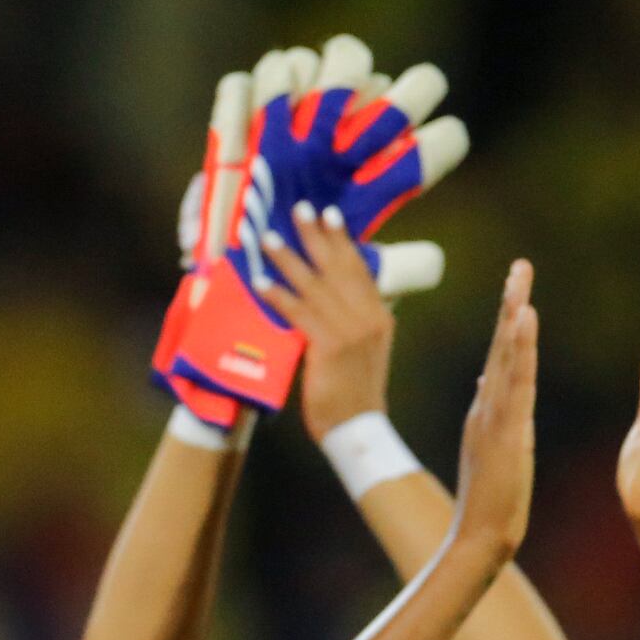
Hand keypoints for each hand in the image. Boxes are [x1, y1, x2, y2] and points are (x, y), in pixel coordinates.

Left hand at [255, 204, 396, 435]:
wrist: (360, 430)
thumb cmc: (353, 396)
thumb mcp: (363, 352)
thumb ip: (352, 324)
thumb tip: (332, 301)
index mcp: (379, 316)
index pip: (359, 269)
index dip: (342, 241)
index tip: (329, 215)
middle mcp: (369, 318)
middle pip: (339, 267)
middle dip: (316, 236)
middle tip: (299, 208)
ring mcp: (351, 331)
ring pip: (315, 285)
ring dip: (288, 259)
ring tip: (268, 238)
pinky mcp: (330, 347)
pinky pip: (299, 314)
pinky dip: (279, 296)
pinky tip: (260, 282)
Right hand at [447, 259, 537, 564]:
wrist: (478, 540)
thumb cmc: (489, 504)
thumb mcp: (490, 451)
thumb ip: (490, 414)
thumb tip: (488, 379)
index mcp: (486, 413)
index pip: (498, 358)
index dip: (507, 321)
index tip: (517, 286)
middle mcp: (486, 407)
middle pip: (499, 346)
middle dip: (510, 303)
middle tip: (521, 265)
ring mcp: (493, 417)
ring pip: (505, 356)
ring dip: (513, 314)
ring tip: (521, 277)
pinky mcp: (506, 430)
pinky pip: (516, 381)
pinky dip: (520, 347)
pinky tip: (525, 317)